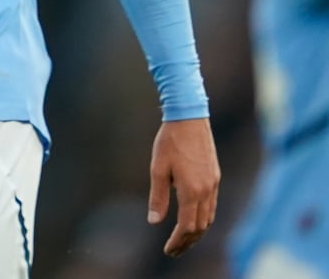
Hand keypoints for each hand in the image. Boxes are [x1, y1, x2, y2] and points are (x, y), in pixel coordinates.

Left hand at [148, 117, 219, 256]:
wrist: (189, 118)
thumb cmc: (169, 142)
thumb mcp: (158, 169)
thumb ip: (158, 197)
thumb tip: (154, 221)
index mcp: (192, 191)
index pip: (187, 226)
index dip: (178, 241)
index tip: (168, 250)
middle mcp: (207, 190)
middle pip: (200, 226)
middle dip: (187, 241)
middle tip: (174, 251)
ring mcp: (214, 184)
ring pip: (209, 217)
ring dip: (197, 231)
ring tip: (183, 239)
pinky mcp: (215, 176)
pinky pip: (212, 205)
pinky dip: (203, 217)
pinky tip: (193, 217)